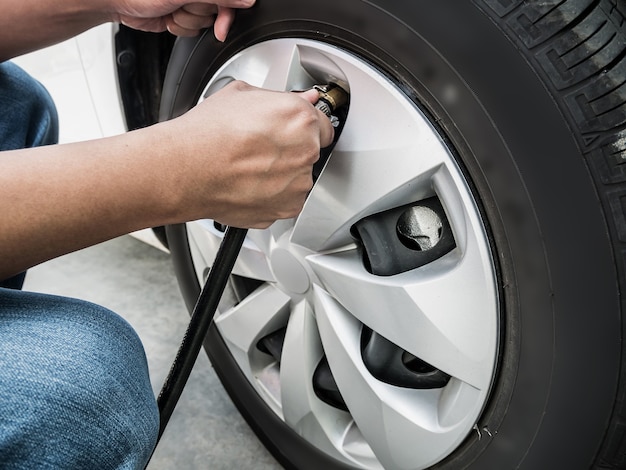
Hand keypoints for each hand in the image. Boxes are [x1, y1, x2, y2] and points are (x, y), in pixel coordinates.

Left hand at [113, 0, 254, 39]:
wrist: (116, 1)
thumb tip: (246, 0)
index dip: (227, 11)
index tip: (222, 25)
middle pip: (218, 10)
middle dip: (199, 14)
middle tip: (180, 8)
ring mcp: (189, 2)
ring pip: (204, 23)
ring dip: (186, 21)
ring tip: (169, 10)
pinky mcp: (181, 15)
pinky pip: (192, 30)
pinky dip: (178, 28)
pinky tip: (167, 18)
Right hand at [164, 81, 334, 228]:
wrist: (188, 170)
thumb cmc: (208, 134)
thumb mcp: (242, 94)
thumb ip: (278, 98)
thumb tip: (299, 98)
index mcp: (300, 119)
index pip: (322, 125)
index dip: (304, 127)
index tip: (294, 130)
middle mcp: (305, 152)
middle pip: (309, 152)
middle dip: (289, 150)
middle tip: (260, 148)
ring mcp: (297, 184)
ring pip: (297, 178)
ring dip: (281, 175)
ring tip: (249, 168)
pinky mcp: (286, 208)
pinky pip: (286, 200)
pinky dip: (272, 196)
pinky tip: (249, 185)